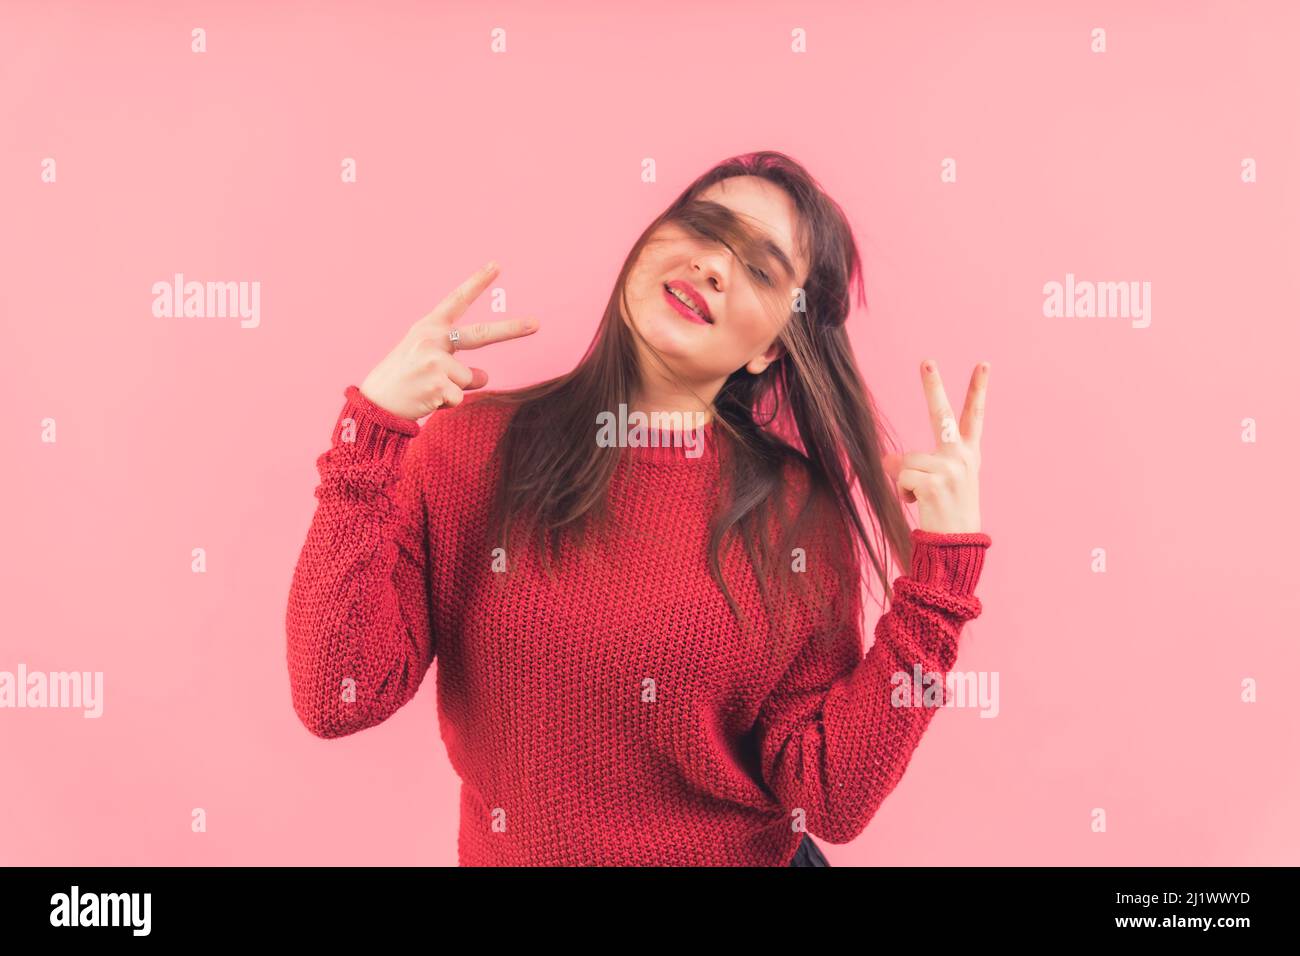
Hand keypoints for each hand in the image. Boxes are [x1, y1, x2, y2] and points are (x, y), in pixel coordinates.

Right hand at [359, 261, 539, 420]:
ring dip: (455, 389)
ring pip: (469, 378)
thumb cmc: (403, 380)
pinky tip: (426, 399)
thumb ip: (457, 363)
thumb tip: (486, 375)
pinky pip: (460, 397)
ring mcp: (433, 360)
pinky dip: (448, 403)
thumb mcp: (428, 362)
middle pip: (480, 334)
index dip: (477, 283)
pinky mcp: (437, 383)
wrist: (375, 404)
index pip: (456, 301)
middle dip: (511, 330)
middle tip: (536, 324)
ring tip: (428, 389)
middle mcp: (430, 339)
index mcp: (427, 327)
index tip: (496, 266)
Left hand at [882, 359, 987, 533]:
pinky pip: (901, 476)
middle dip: (933, 385)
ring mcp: (950, 468)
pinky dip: (903, 492)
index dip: (979, 389)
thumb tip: (888, 459)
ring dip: (904, 480)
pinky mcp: (934, 482)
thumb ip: (925, 462)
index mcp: (969, 454)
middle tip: (927, 360)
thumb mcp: (946, 482)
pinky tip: (919, 504)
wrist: (956, 546)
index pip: (974, 416)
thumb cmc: (947, 513)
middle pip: (941, 414)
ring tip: (921, 498)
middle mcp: (962, 456)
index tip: (984, 363)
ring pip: (905, 460)